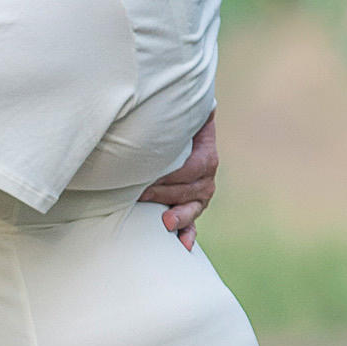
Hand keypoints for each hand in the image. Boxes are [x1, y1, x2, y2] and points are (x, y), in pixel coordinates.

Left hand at [140, 108, 217, 249]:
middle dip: (165, 193)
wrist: (175, 134)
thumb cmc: (172, 124)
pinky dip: (188, 235)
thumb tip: (185, 99)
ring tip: (165, 223)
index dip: (173, 174)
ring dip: (180, 216)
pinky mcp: (190, 207)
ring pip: (194, 208)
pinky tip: (184, 246)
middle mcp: (207, 174)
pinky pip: (193, 224)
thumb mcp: (182, 115)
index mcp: (206, 153)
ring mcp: (200, 193)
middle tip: (139, 194)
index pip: (195, 167)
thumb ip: (182, 110)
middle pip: (191, 189)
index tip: (149, 176)